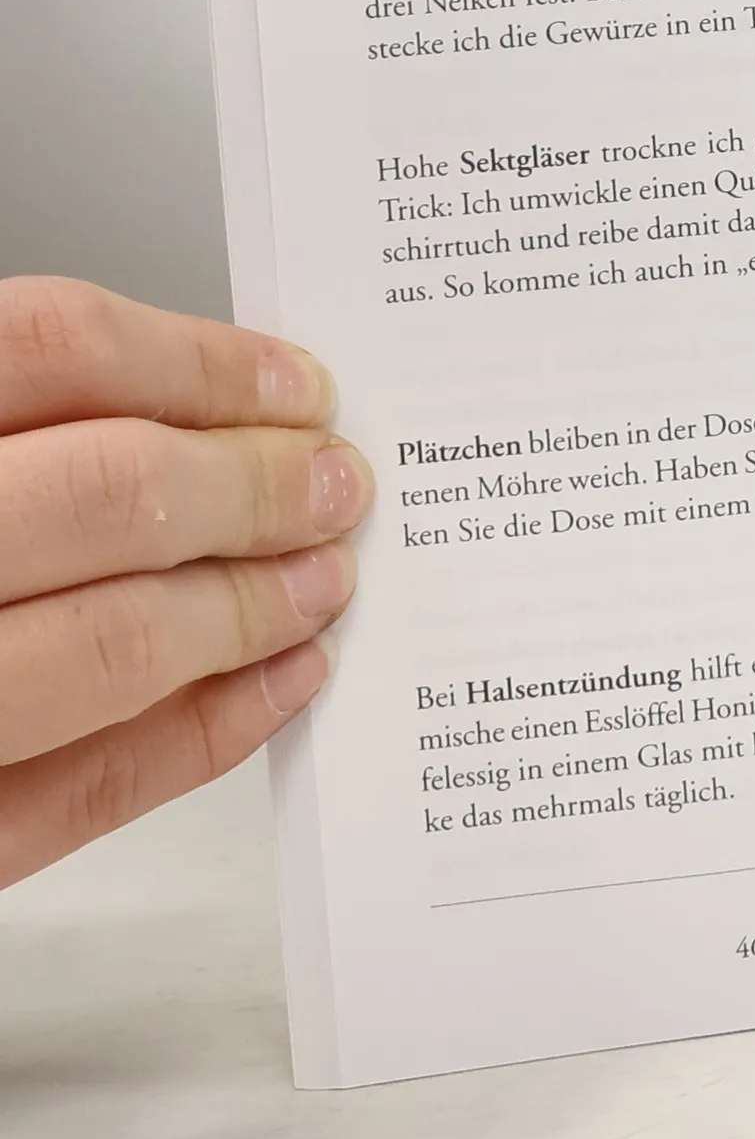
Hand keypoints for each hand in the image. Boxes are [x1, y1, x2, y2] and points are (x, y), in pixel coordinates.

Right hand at [0, 280, 370, 887]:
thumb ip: (2, 417)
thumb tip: (172, 400)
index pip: (51, 349)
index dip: (200, 361)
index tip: (294, 380)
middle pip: (108, 491)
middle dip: (257, 484)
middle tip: (337, 480)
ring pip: (111, 646)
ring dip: (248, 606)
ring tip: (323, 577)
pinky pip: (87, 789)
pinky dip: (205, 733)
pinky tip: (275, 684)